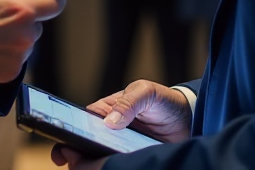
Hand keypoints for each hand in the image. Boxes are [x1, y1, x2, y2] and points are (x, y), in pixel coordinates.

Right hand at [0, 0, 64, 86]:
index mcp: (21, 9)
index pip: (55, 3)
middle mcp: (25, 34)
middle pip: (37, 24)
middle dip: (24, 19)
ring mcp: (18, 56)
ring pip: (25, 42)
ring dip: (14, 37)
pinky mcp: (9, 73)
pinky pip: (14, 59)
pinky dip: (4, 53)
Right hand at [51, 81, 191, 166]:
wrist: (190, 120)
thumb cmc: (164, 101)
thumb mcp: (146, 92)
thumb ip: (129, 102)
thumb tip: (110, 121)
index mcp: (106, 111)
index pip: (81, 123)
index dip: (69, 135)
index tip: (63, 147)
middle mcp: (108, 131)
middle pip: (84, 146)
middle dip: (74, 156)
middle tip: (72, 163)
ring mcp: (119, 148)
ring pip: (97, 160)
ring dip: (91, 166)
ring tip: (91, 169)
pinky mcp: (131, 161)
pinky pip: (117, 167)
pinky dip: (110, 169)